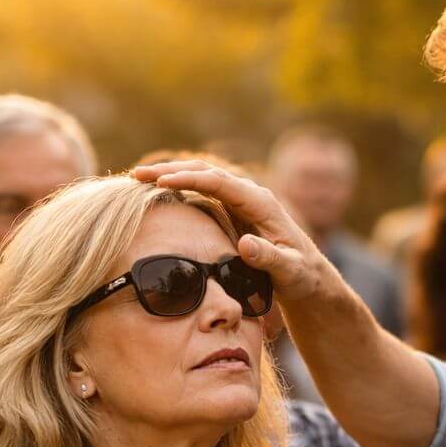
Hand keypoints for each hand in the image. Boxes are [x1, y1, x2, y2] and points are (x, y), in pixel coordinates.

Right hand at [131, 159, 332, 303]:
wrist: (307, 276)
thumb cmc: (300, 276)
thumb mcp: (289, 272)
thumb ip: (269, 259)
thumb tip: (245, 244)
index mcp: (261, 203)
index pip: (220, 182)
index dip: (190, 179)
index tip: (161, 182)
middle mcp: (250, 195)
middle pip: (206, 172)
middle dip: (171, 170)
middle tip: (137, 173)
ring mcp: (241, 200)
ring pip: (202, 178)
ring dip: (171, 175)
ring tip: (138, 178)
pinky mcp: (233, 209)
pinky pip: (203, 192)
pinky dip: (179, 188)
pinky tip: (156, 193)